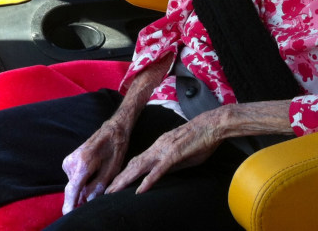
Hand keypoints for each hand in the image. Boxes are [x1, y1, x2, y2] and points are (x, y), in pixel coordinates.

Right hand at [62, 117, 130, 213]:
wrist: (111, 131)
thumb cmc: (114, 150)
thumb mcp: (110, 172)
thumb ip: (96, 189)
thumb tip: (85, 201)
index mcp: (83, 163)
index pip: (72, 189)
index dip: (70, 204)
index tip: (68, 214)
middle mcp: (72, 162)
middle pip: (74, 188)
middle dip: (83, 193)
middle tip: (99, 183)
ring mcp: (68, 161)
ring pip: (74, 184)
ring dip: (84, 185)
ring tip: (98, 173)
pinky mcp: (68, 161)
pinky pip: (74, 178)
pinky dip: (83, 179)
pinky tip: (93, 170)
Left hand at [105, 111, 221, 195]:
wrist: (211, 125)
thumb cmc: (200, 139)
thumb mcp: (182, 155)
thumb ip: (170, 163)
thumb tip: (161, 174)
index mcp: (159, 146)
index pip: (138, 161)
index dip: (125, 173)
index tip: (115, 184)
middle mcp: (158, 146)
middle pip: (134, 164)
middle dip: (119, 179)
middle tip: (106, 191)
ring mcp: (164, 150)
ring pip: (140, 166)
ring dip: (126, 180)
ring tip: (114, 191)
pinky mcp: (173, 154)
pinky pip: (158, 170)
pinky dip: (148, 180)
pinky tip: (140, 190)